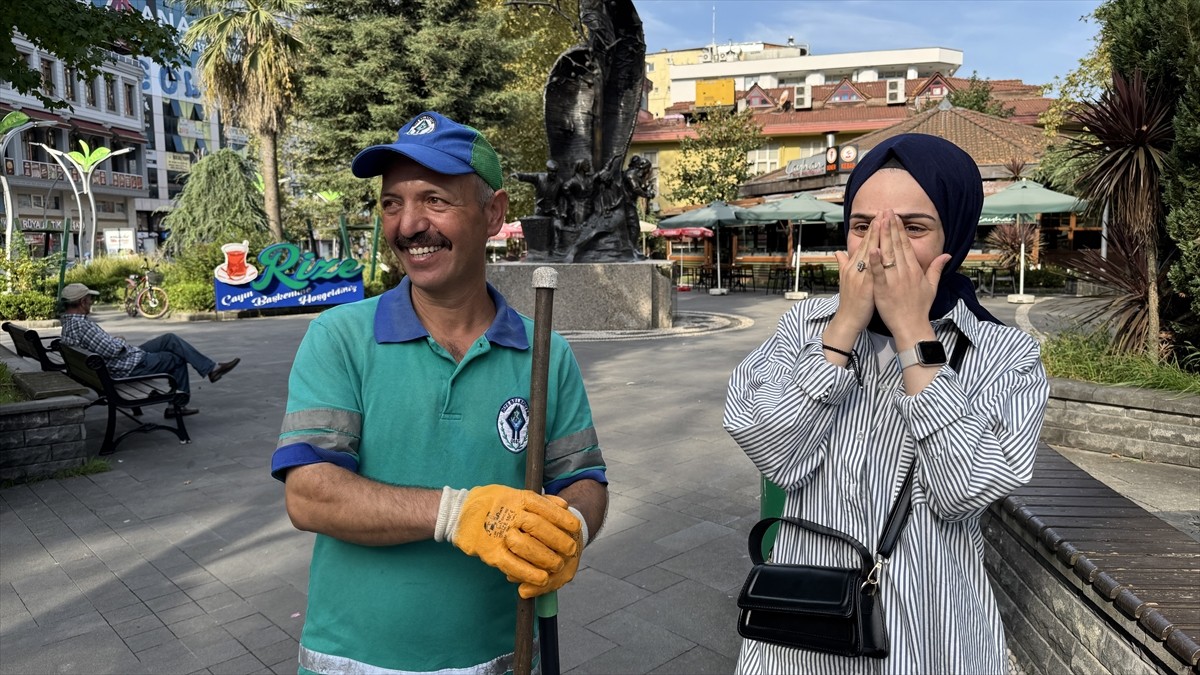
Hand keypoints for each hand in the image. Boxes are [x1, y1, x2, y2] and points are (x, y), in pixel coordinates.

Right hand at [447, 485, 579, 585]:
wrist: (457, 512)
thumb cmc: (490, 502)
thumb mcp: (513, 493)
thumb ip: (539, 500)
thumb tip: (564, 505)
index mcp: (516, 498)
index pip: (544, 507)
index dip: (562, 519)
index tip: (576, 527)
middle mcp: (508, 513)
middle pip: (540, 527)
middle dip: (558, 540)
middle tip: (571, 550)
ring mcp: (499, 533)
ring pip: (528, 547)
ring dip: (546, 558)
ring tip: (558, 565)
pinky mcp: (490, 551)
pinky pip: (513, 564)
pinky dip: (529, 573)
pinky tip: (541, 578)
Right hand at [831, 214, 880, 334]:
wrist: (847, 320)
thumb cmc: (850, 302)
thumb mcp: (845, 280)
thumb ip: (843, 264)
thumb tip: (838, 252)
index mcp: (852, 266)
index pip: (864, 244)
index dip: (872, 230)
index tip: (879, 216)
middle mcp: (855, 269)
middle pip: (867, 244)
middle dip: (876, 228)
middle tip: (883, 212)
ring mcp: (859, 277)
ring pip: (869, 253)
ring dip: (877, 238)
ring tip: (884, 223)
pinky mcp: (865, 287)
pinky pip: (871, 271)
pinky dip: (875, 260)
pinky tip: (880, 250)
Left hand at [870, 210, 949, 337]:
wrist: (912, 325)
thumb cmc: (920, 307)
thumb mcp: (932, 286)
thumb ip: (937, 269)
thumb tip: (947, 255)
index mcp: (915, 270)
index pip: (906, 245)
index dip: (900, 230)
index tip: (895, 217)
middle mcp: (905, 272)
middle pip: (896, 245)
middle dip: (890, 226)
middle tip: (885, 210)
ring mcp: (894, 280)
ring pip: (887, 254)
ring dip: (882, 237)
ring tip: (878, 221)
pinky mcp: (883, 289)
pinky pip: (878, 272)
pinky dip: (875, 260)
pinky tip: (871, 248)